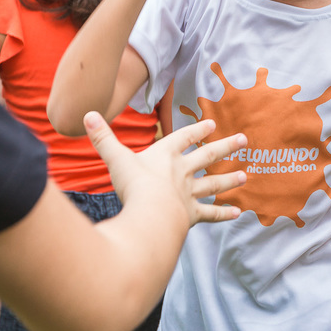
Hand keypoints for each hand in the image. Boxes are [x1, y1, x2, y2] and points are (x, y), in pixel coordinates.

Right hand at [86, 112, 246, 225]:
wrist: (151, 215)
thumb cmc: (134, 186)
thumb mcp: (115, 158)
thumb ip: (102, 138)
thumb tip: (86, 114)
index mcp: (166, 156)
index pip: (184, 137)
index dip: (197, 130)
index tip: (213, 124)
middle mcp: (182, 173)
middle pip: (207, 157)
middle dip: (225, 147)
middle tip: (244, 140)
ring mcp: (189, 194)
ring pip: (213, 185)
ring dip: (229, 180)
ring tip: (244, 176)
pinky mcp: (191, 215)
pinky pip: (210, 213)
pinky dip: (223, 214)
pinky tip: (236, 213)